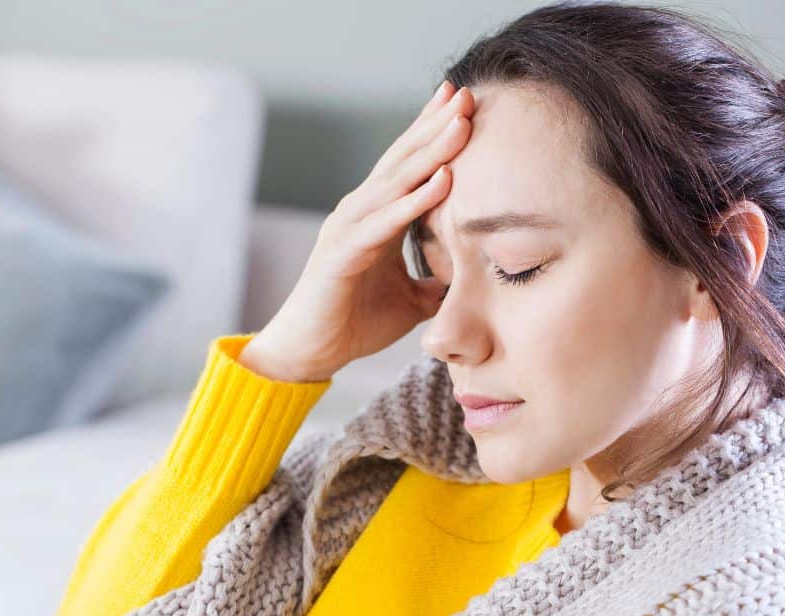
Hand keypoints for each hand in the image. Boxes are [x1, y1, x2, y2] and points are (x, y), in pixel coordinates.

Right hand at [240, 80, 474, 382]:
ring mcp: (348, 229)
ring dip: (431, 151)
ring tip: (462, 121)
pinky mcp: (342, 254)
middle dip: (436, 125)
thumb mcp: (413, 300)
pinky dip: (414, 201)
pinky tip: (442, 181)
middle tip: (469, 92)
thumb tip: (475, 281)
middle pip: (403, 159)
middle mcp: (360, 212)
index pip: (409, 165)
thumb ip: (439, 283)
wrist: (309, 353)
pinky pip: (384, 222)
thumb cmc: (354, 322)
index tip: (465, 103)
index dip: (433, 132)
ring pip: (395, 181)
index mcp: (376, 217)